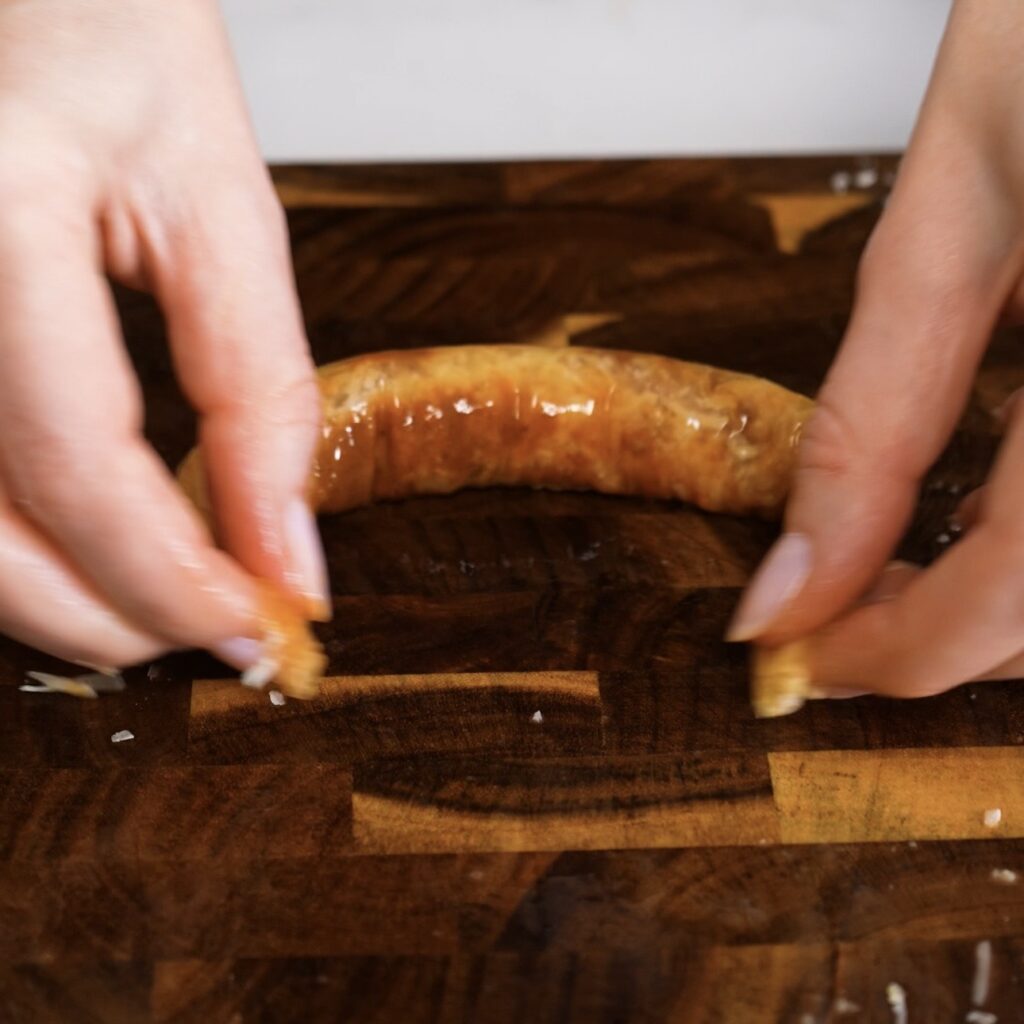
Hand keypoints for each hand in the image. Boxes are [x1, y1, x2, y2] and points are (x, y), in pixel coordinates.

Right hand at [0, 0, 326, 670]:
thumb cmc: (102, 25)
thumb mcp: (217, 198)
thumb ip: (258, 385)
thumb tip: (284, 546)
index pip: (83, 469)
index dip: (177, 580)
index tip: (263, 623)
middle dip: (108, 617)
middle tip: (210, 629)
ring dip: (47, 597)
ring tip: (151, 599)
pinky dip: (6, 534)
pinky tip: (73, 536)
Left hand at [729, 0, 1023, 698]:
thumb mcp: (960, 203)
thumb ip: (876, 412)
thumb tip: (795, 574)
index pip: (1014, 593)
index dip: (891, 653)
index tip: (790, 651)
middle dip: (945, 637)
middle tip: (841, 614)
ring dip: (1008, 603)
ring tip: (908, 566)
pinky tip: (1004, 500)